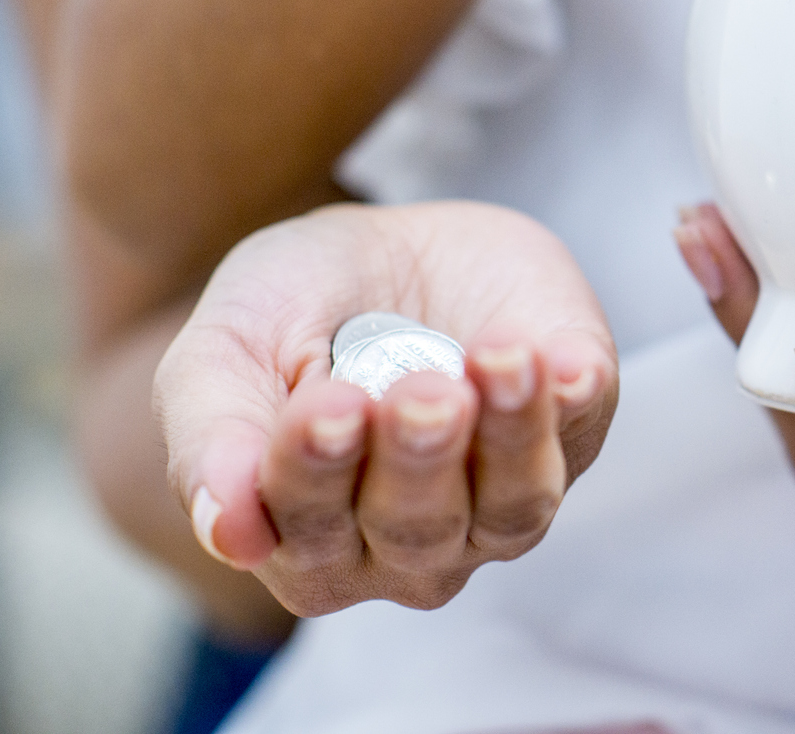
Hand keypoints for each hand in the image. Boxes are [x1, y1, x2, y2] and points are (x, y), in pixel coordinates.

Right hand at [156, 201, 617, 615]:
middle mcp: (406, 546)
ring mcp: (497, 499)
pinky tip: (564, 361)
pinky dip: (577, 402)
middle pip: (418, 531)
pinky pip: (583, 436)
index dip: (318, 476)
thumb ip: (211, 438)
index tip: (327, 408)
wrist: (383, 247)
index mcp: (305, 542)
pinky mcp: (573, 431)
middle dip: (419, 459)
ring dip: (511, 436)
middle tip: (421, 392)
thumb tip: (228, 534)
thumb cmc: (290, 310)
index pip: (310, 537)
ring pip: (514, 506)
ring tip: (500, 360)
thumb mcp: (225, 348)